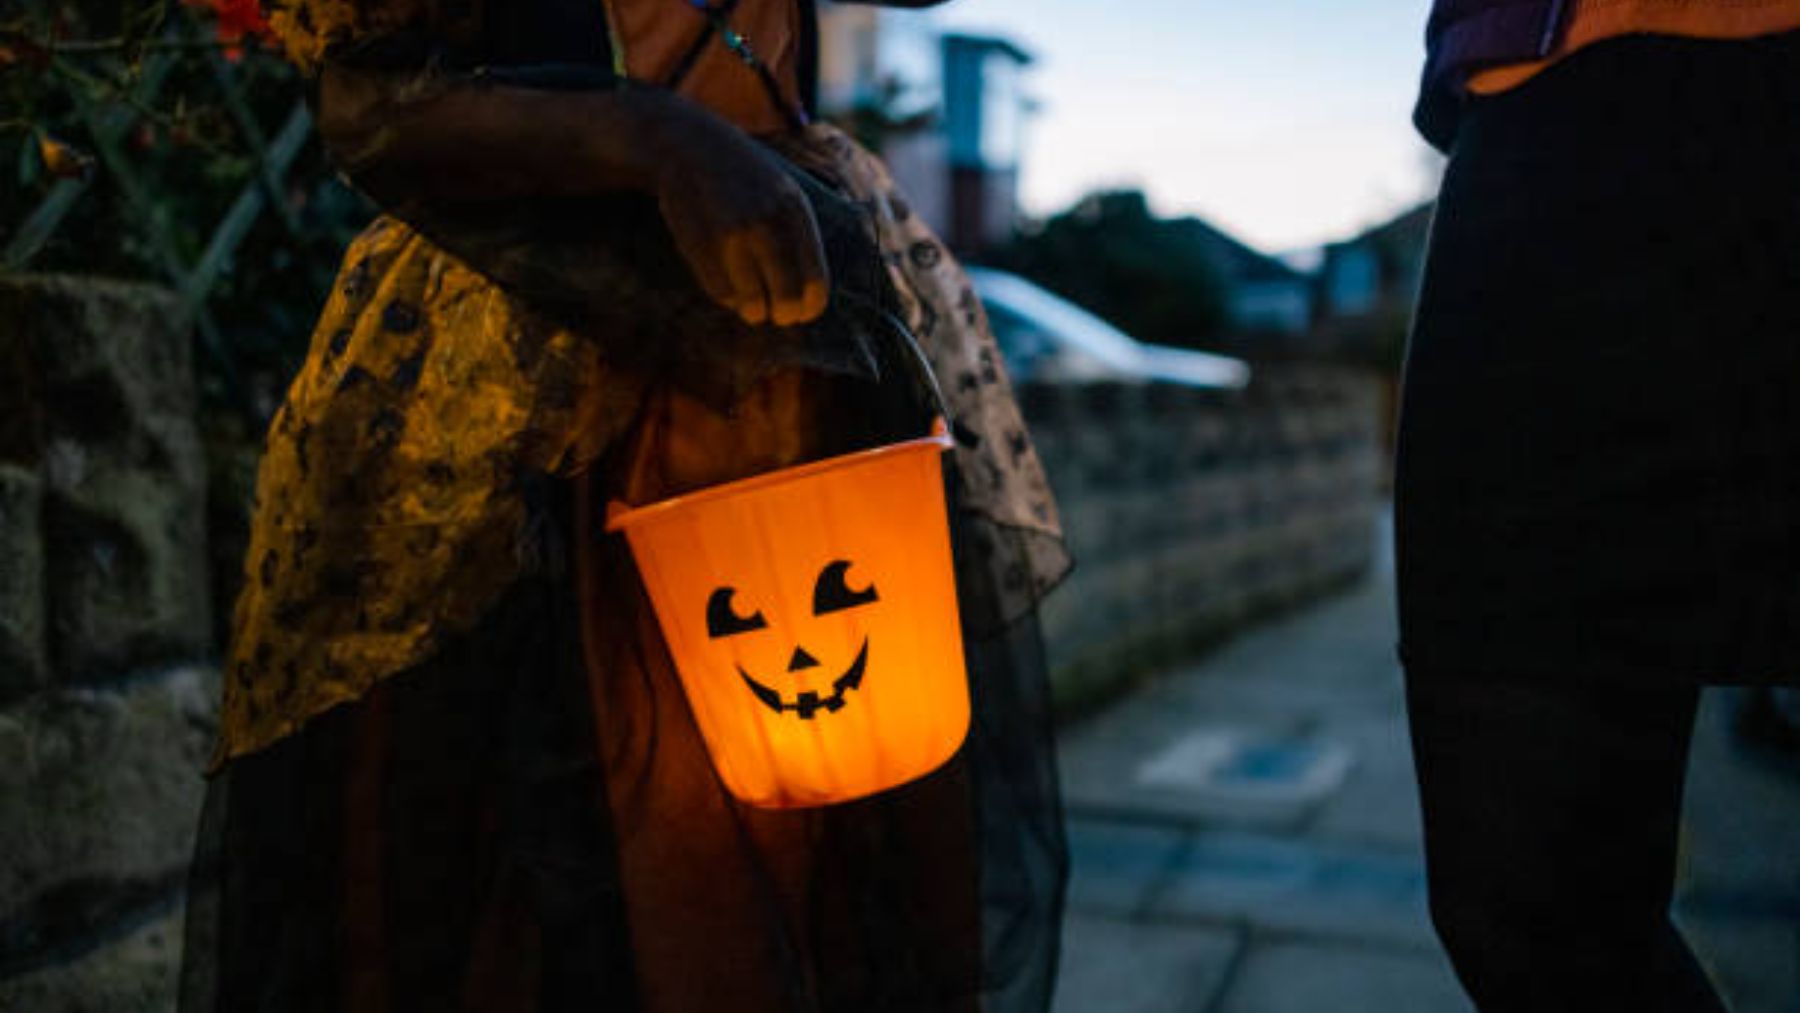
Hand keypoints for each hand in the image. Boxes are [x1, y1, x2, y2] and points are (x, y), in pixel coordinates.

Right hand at [650, 112, 829, 326]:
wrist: (692, 147)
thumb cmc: (746, 179)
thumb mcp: (785, 195)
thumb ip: (800, 239)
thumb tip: (811, 300)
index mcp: (795, 213)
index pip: (814, 281)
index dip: (810, 307)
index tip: (803, 313)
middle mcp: (766, 224)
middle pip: (786, 298)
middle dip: (784, 314)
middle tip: (778, 316)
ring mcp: (730, 236)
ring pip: (752, 302)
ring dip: (755, 310)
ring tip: (753, 305)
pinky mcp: (700, 246)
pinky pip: (722, 293)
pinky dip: (728, 298)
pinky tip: (730, 285)